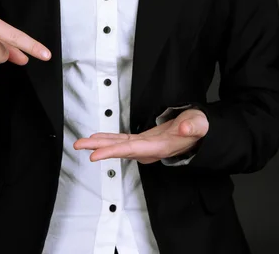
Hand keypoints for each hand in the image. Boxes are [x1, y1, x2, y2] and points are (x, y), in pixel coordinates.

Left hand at [73, 108, 208, 163]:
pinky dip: (109, 139)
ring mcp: (144, 146)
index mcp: (159, 147)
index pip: (132, 150)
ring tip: (82, 142)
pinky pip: (122, 141)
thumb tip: (184, 127)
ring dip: (100, 144)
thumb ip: (193, 126)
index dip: (112, 151)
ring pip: (118, 145)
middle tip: (79, 145)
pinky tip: (97, 137)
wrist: (198, 133)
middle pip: (120, 150)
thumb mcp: (199, 123)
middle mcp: (149, 150)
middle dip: (99, 148)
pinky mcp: (142, 141)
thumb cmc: (198, 128)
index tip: (95, 155)